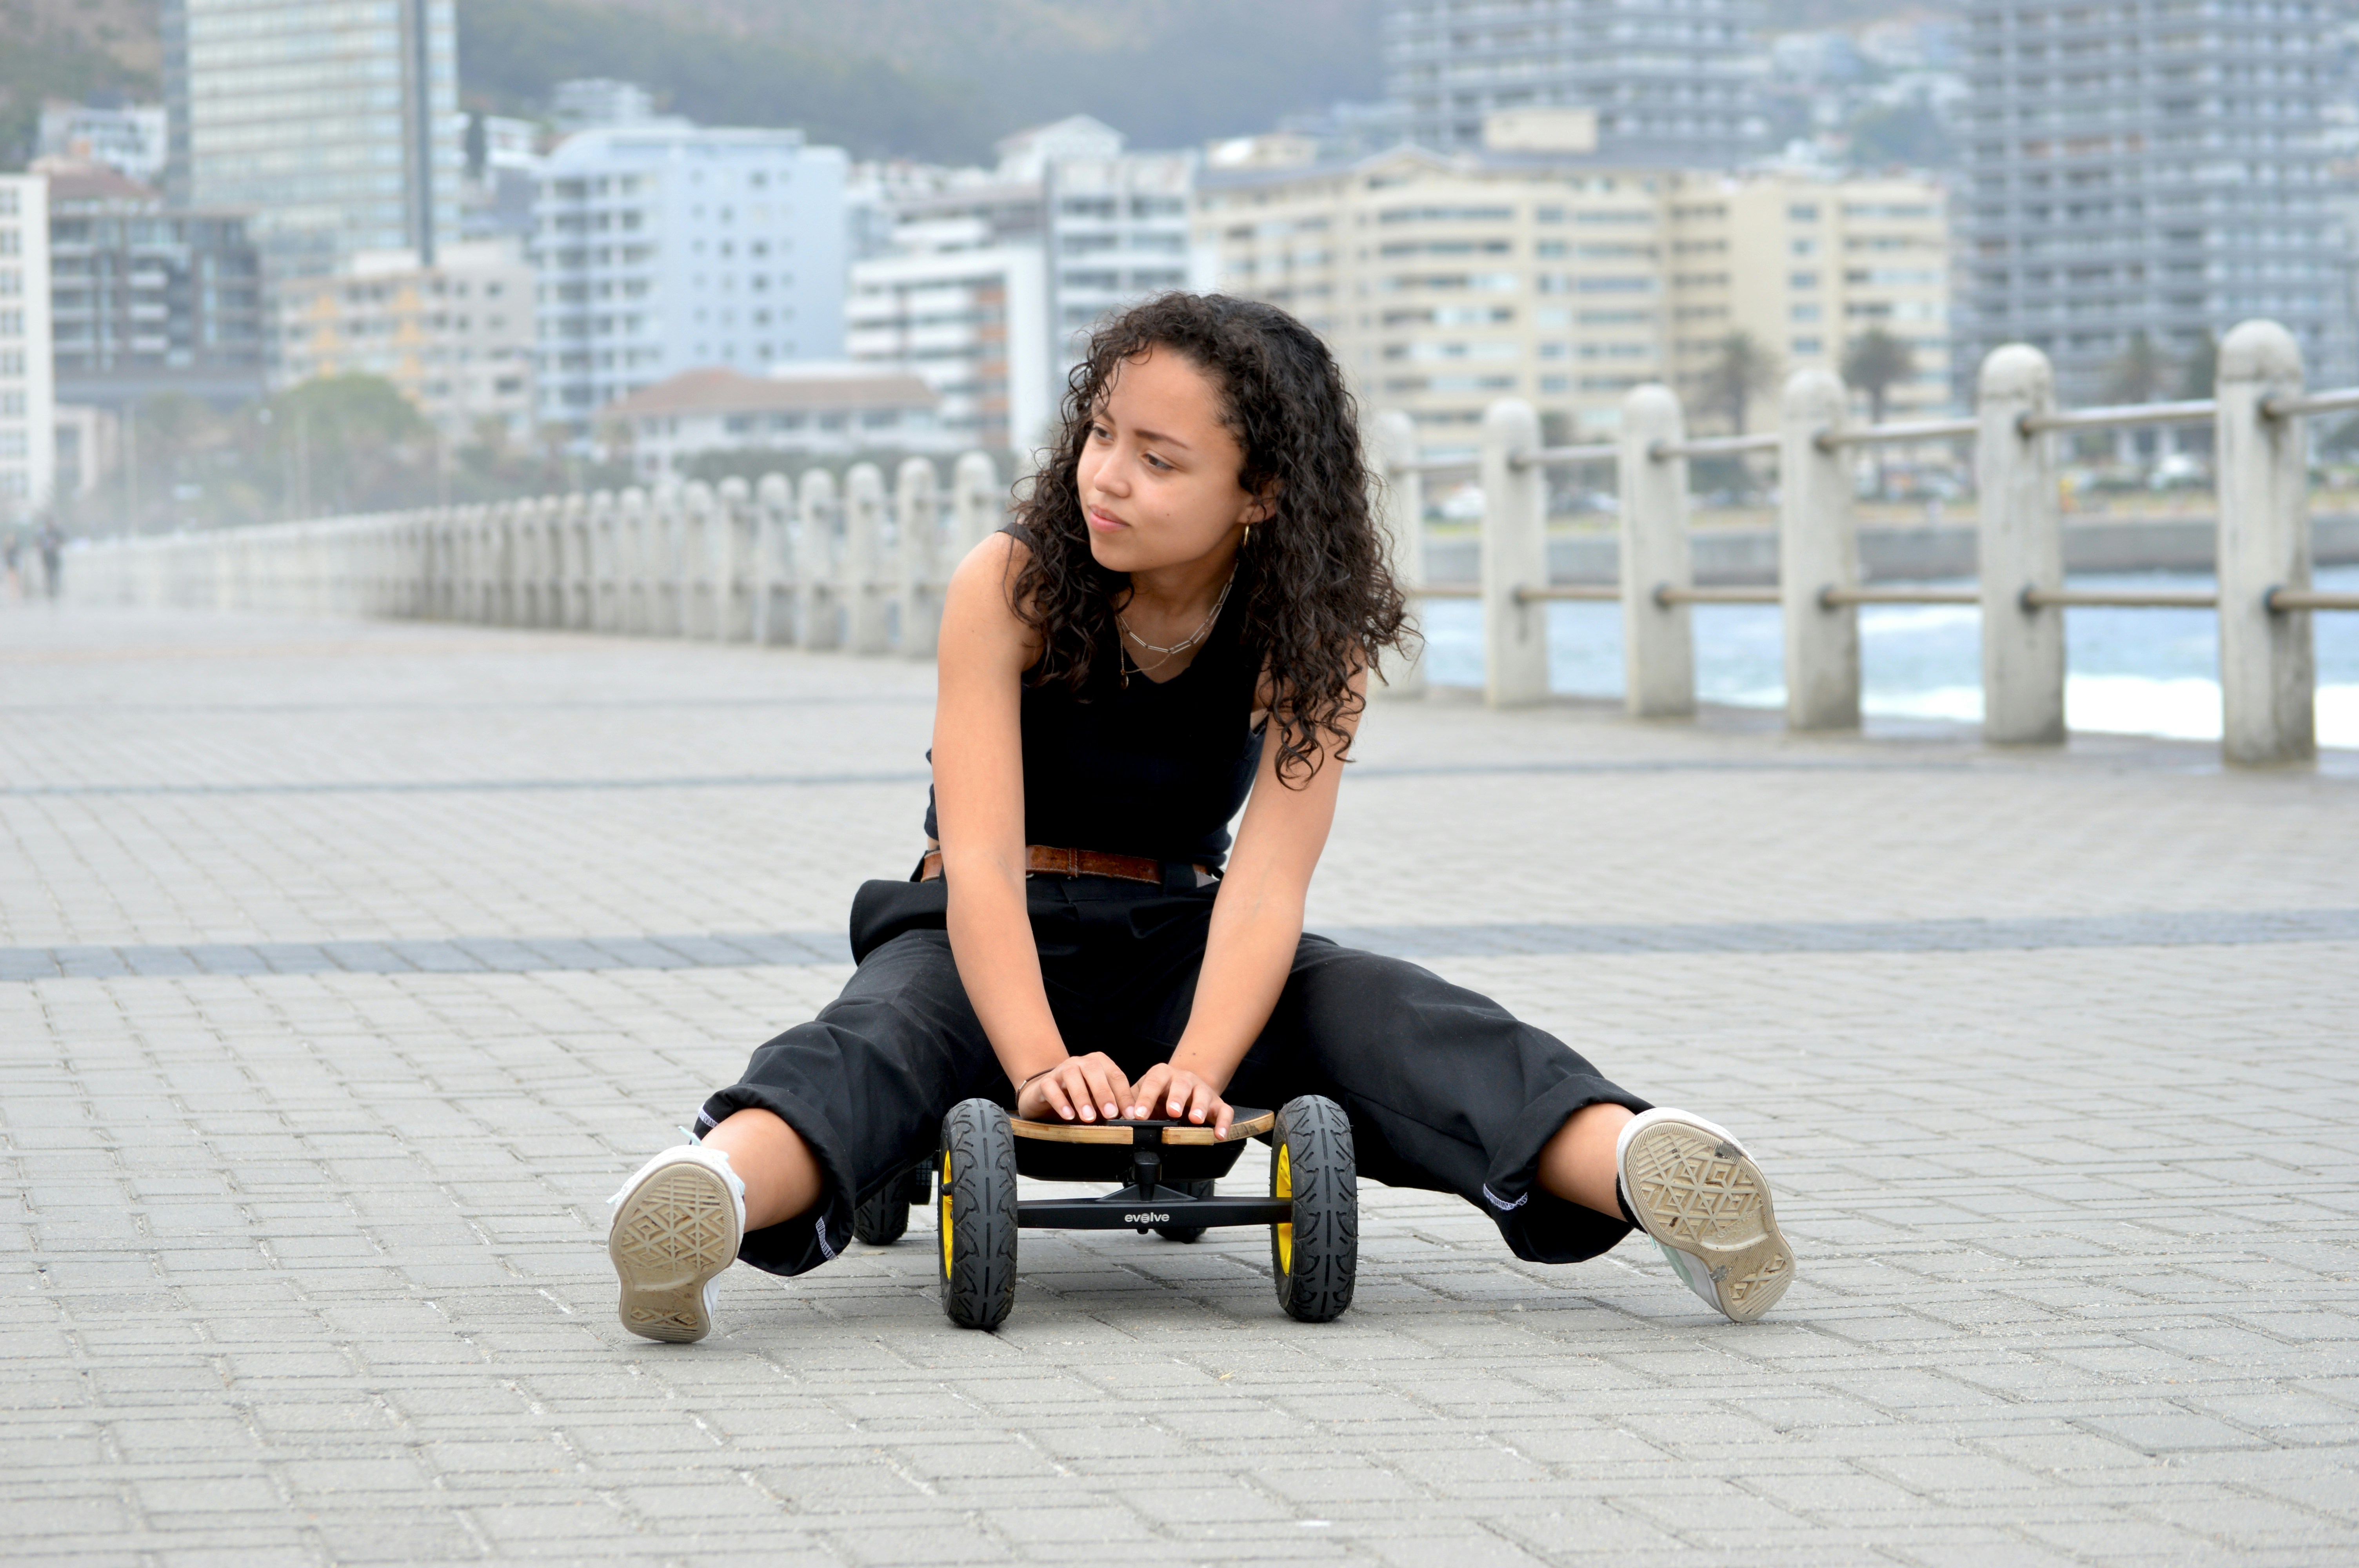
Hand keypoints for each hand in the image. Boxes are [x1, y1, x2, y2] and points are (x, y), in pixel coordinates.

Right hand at [1015, 1053, 1132, 1123]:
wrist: (1045, 1095)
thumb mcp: (1098, 1100)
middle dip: (1104, 1092)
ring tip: (1089, 1117)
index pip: (1115, 1075)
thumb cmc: (1078, 1098)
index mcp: (1099, 1063)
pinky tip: (1068, 1116)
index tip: (1131, 1115)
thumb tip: (1130, 1119)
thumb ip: (1112, 1105)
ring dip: (1082, 1097)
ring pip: (1072, 1075)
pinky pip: (1051, 1088)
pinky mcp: (1044, 1082)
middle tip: (1111, 1114)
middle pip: (1094, 1070)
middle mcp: (1080, 1062)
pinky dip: (1060, 1101)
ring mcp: (1061, 1070)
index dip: (1125, 1095)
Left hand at [1126, 1064, 1232, 1137]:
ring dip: (1199, 1107)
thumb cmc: (1160, 1095)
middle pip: (1181, 1085)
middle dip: (1176, 1098)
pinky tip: (1219, 1135)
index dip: (1146, 1098)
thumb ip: (1131, 1105)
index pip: (1153, 1083)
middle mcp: (1183, 1079)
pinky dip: (1224, 1123)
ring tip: (1195, 1119)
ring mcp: (1202, 1090)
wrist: (1184, 1087)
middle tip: (1171, 1111)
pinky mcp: (1217, 1102)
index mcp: (1161, 1075)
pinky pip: (1224, 1111)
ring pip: (1203, 1095)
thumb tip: (1115, 1121)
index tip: (1138, 1115)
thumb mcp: (1142, 1095)